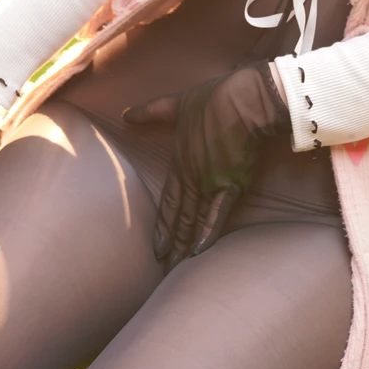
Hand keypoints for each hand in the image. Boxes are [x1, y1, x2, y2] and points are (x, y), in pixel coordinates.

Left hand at [124, 64, 289, 266]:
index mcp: (180, 162)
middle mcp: (192, 178)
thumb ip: (150, 112)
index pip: (168, 202)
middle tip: (163, 269)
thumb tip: (125, 114)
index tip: (157, 247)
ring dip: (184, 246)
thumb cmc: (212, 99)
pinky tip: (198, 252)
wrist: (243, 100)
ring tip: (177, 269)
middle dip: (172, 245)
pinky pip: (217, 215)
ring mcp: (210, 183)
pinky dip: (207, 234)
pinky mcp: (231, 184)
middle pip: (179, 218)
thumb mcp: (175, 103)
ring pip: (193, 221)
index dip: (162, 226)